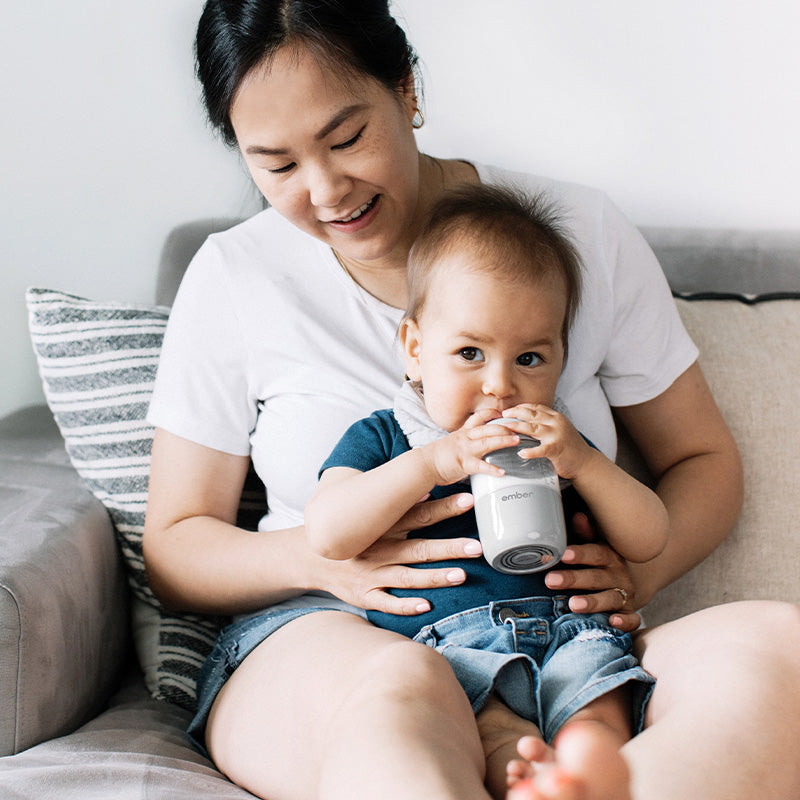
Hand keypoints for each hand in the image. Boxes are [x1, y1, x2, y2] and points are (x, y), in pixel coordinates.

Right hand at [309, 492, 482, 615]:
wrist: (309, 556)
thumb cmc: (351, 533)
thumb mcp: (370, 514)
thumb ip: (399, 507)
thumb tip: (428, 492)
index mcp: (384, 526)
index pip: (419, 514)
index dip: (444, 507)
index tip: (468, 500)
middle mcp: (379, 549)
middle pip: (419, 548)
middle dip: (449, 547)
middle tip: (476, 546)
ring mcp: (371, 574)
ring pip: (407, 576)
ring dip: (434, 577)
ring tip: (461, 575)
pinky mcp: (364, 595)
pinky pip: (386, 602)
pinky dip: (405, 605)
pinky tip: (426, 605)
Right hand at [422, 409, 520, 484]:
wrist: (424, 464)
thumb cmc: (438, 456)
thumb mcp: (453, 442)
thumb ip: (466, 441)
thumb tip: (477, 443)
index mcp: (463, 432)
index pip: (479, 418)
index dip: (492, 414)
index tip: (504, 413)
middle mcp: (465, 438)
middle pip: (488, 427)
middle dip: (506, 426)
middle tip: (520, 427)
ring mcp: (465, 450)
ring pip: (487, 442)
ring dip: (503, 440)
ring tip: (517, 441)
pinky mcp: (463, 463)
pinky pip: (480, 466)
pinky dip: (492, 469)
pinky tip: (502, 472)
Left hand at [501, 404, 592, 479]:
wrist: (586, 462)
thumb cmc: (569, 447)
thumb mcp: (559, 429)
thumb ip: (546, 424)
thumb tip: (526, 421)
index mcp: (556, 417)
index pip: (536, 408)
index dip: (520, 407)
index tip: (509, 410)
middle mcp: (557, 423)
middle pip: (532, 414)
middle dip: (515, 413)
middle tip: (502, 415)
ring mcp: (557, 435)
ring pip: (533, 428)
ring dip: (517, 427)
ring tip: (505, 427)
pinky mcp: (557, 449)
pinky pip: (541, 449)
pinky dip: (530, 451)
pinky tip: (520, 453)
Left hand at [544, 512, 641, 631]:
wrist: (630, 584)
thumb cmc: (602, 564)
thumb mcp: (596, 546)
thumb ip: (586, 533)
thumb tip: (577, 516)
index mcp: (609, 556)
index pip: (595, 553)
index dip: (580, 554)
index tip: (564, 554)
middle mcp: (618, 575)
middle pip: (596, 577)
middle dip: (573, 579)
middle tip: (550, 580)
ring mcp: (625, 595)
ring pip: (610, 598)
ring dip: (592, 602)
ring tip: (573, 604)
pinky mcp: (629, 614)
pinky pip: (631, 620)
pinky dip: (624, 622)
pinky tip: (612, 622)